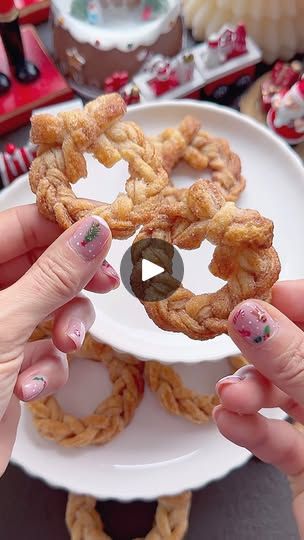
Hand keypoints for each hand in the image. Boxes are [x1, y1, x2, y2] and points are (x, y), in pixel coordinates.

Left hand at [0, 205, 119, 475]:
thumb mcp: (7, 323)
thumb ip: (54, 275)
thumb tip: (92, 232)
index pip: (23, 225)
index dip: (65, 224)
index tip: (105, 227)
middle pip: (45, 265)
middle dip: (75, 281)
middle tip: (105, 282)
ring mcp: (2, 329)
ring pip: (55, 308)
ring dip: (67, 328)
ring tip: (65, 346)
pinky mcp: (15, 363)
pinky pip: (50, 349)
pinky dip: (50, 368)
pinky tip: (29, 388)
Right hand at [213, 280, 303, 537]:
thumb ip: (293, 362)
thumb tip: (253, 315)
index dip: (292, 299)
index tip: (253, 293)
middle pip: (298, 352)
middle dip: (262, 349)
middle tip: (234, 339)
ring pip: (283, 393)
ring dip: (249, 392)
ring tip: (230, 397)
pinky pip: (275, 435)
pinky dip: (249, 428)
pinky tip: (230, 422)